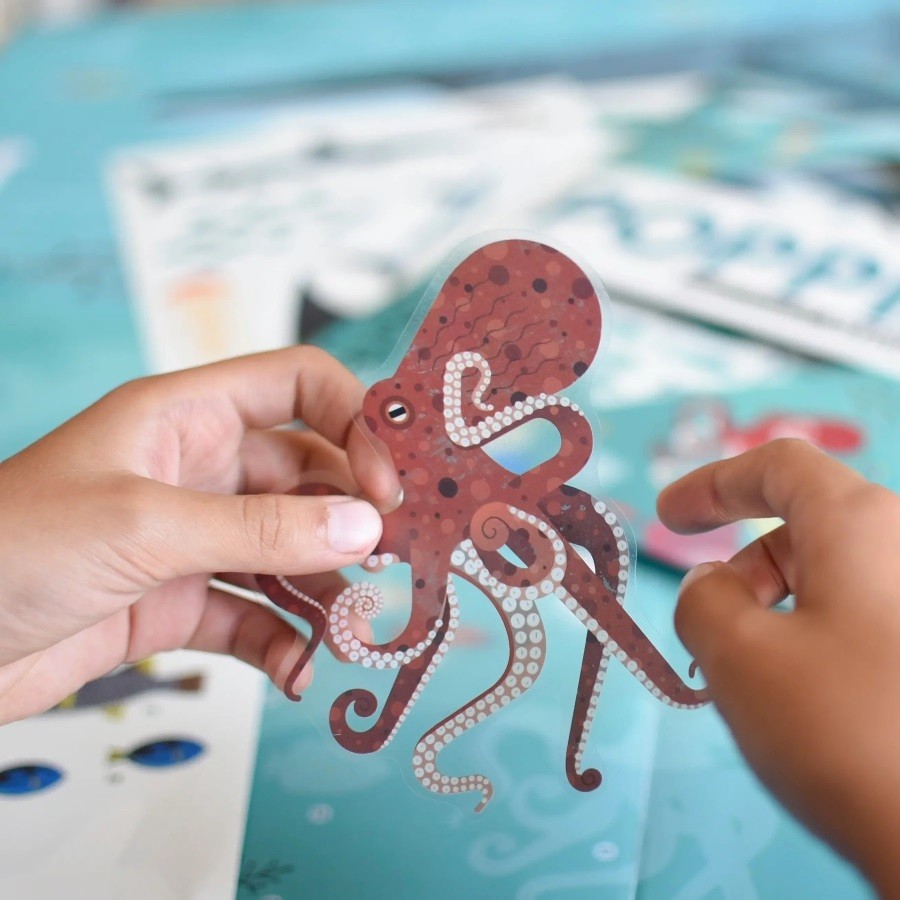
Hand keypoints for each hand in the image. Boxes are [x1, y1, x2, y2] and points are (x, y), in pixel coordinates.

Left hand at [0, 347, 401, 722]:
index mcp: (188, 416)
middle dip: (353, 516)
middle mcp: (199, 471)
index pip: (299, 385)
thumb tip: (366, 528)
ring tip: (361, 626)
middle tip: (394, 563)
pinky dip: (285, 642)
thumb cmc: (14, 547)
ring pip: (289, 552)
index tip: (389, 481)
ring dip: (327, 587)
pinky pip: (254, 616)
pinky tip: (301, 670)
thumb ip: (262, 529)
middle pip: (308, 476)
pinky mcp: (179, 603)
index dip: (355, 420)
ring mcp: (193, 539)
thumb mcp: (147, 525)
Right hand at [658, 438, 899, 893]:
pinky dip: (818, 639)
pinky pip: (866, 621)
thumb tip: (713, 586)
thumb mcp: (739, 656)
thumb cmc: (845, 728)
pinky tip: (810, 704)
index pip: (778, 467)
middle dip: (744, 571)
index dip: (712, 484)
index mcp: (861, 524)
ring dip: (778, 612)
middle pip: (806, 529)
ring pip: (836, 580)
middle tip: (708, 632)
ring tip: (755, 681)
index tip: (669, 517)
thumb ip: (702, 600)